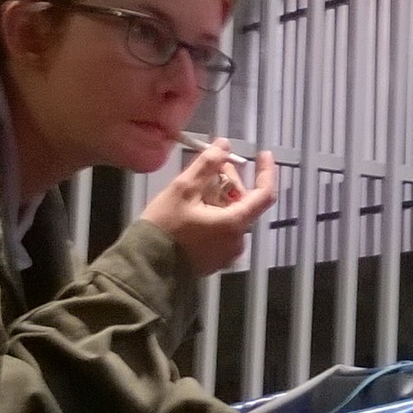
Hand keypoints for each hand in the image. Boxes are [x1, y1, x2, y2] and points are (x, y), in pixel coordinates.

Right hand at [141, 141, 277, 277]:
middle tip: (215, 165)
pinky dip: (217, 213)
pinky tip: (197, 205)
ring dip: (222, 196)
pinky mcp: (215, 259)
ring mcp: (227, 253)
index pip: (264, 194)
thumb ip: (207, 165)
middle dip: (232, 182)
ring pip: (233, 215)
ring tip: (201, 183)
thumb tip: (224, 145)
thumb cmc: (165, 227)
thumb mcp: (183, 189)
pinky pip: (224, 230)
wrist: (146, 267)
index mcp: (234, 224)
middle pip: (245, 203)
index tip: (263, 154)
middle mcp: (237, 241)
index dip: (266, 172)